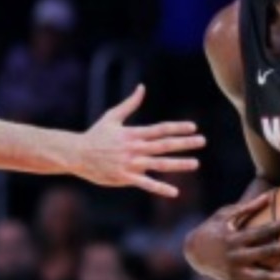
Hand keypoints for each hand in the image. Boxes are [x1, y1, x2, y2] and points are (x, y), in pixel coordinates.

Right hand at [79, 84, 204, 196]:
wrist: (76, 154)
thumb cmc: (95, 134)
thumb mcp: (112, 116)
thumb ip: (130, 103)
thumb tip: (142, 87)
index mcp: (133, 133)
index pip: (160, 129)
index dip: (177, 128)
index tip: (193, 127)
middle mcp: (134, 148)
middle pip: (164, 145)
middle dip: (184, 143)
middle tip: (202, 141)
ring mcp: (130, 163)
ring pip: (159, 164)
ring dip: (178, 164)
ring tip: (196, 164)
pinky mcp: (125, 177)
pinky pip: (145, 183)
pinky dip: (160, 188)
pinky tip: (175, 191)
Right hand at [185, 194, 279, 279]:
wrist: (193, 253)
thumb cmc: (212, 229)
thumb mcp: (224, 215)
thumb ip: (246, 207)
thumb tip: (268, 196)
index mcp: (235, 238)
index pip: (261, 231)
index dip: (278, 226)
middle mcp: (236, 256)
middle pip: (267, 252)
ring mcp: (236, 273)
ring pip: (265, 277)